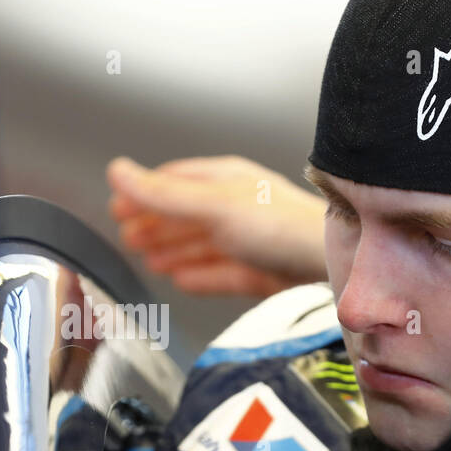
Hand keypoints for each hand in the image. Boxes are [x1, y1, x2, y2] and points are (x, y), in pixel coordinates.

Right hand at [106, 154, 327, 296]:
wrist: (333, 263)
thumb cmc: (281, 227)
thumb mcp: (211, 205)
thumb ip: (162, 195)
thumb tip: (117, 171)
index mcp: (224, 181)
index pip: (174, 181)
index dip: (143, 193)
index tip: (117, 204)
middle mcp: (237, 207)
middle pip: (184, 214)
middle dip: (154, 225)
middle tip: (125, 235)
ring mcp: (248, 241)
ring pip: (199, 245)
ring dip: (170, 251)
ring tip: (147, 258)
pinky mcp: (259, 274)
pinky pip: (218, 274)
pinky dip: (195, 276)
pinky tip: (182, 279)